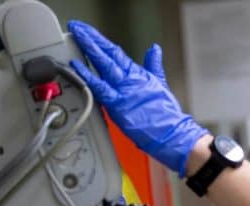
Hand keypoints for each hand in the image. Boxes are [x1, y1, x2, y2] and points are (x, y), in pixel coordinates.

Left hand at [67, 21, 207, 176]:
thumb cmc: (168, 116)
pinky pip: (99, 88)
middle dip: (91, 40)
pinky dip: (87, 76)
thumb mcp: (161, 84)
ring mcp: (123, 91)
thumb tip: (155, 49)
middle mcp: (130, 80)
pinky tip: (76, 66)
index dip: (101, 41)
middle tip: (77, 28)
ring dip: (89, 49)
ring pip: (103, 65)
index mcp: (139, 74)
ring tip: (77, 36)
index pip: (117, 53)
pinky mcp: (118, 105)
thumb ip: (154, 65)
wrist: (173, 133)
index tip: (89, 32)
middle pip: (108, 54)